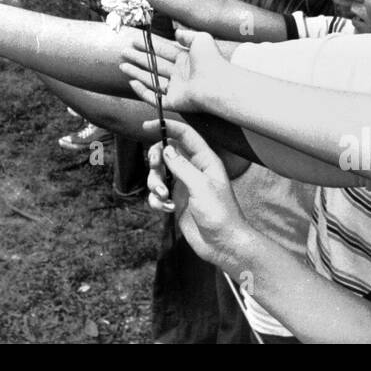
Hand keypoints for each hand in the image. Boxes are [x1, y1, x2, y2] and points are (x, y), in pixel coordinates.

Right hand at [118, 28, 225, 114]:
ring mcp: (176, 89)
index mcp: (186, 60)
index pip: (163, 51)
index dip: (149, 46)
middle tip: (124, 52)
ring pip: (151, 80)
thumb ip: (187, 35)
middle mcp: (180, 74)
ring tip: (122, 66)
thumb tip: (177, 33)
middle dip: (138, 59)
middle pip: (154, 65)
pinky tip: (132, 82)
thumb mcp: (201, 39)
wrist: (216, 84)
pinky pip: (154, 97)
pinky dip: (142, 91)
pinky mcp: (173, 102)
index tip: (135, 40)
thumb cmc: (211, 60)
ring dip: (136, 73)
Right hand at [145, 119, 253, 269]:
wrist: (223, 245)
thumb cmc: (220, 214)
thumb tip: (165, 149)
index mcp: (204, 161)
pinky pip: (158, 194)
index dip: (166, 127)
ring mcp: (184, 186)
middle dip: (155, 160)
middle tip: (154, 168)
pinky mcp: (177, 201)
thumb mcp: (200, 187)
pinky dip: (157, 201)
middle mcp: (193, 170)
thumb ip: (181, 166)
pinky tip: (167, 209)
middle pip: (166, 153)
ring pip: (158, 175)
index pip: (184, 135)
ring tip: (164, 198)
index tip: (146, 125)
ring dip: (155, 184)